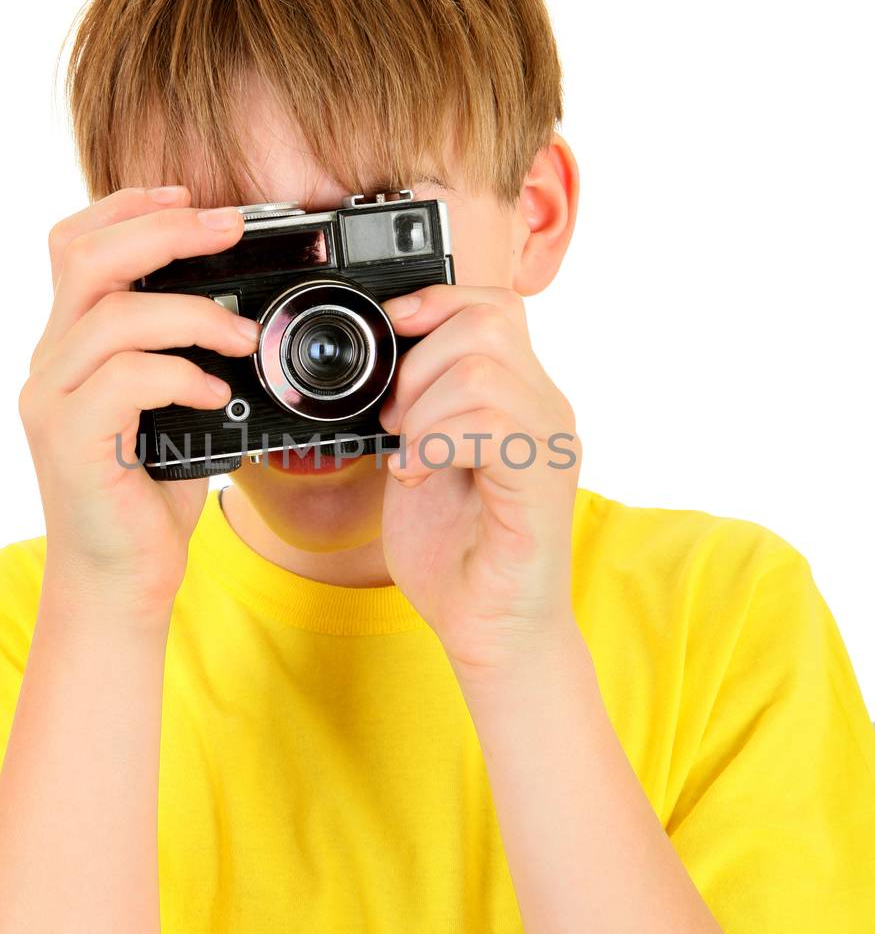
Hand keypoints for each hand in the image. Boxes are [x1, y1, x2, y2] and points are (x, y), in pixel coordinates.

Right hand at [18, 185, 260, 615]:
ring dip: (193, 313)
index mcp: (71, 346)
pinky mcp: (70, 441)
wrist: (118, 583)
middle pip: (86, 257)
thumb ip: (183, 357)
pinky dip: (180, 374)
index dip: (129, 206)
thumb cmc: (149, 498)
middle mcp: (50, 364)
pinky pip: (125, 379)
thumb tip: (245, 314)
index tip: (191, 197)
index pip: (76, 244)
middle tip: (230, 228)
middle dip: (165, 230)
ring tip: (245, 335)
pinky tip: (214, 393)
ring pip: (112, 315)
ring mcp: (52, 401)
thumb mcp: (173, 409)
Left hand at [376, 284, 580, 676]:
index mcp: (520, 397)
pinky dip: (433, 444)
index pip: (495, 305)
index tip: (392, 336)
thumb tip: (384, 358)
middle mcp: (546, 410)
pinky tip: (418, 477)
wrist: (489, 630)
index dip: (436, 303)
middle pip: (487, 321)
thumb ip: (417, 406)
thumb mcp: (421, 457)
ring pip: (481, 370)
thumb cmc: (458, 554)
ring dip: (422, 411)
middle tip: (398, 422)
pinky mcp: (541, 482)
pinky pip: (488, 424)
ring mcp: (550, 443)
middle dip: (419, 363)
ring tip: (410, 455)